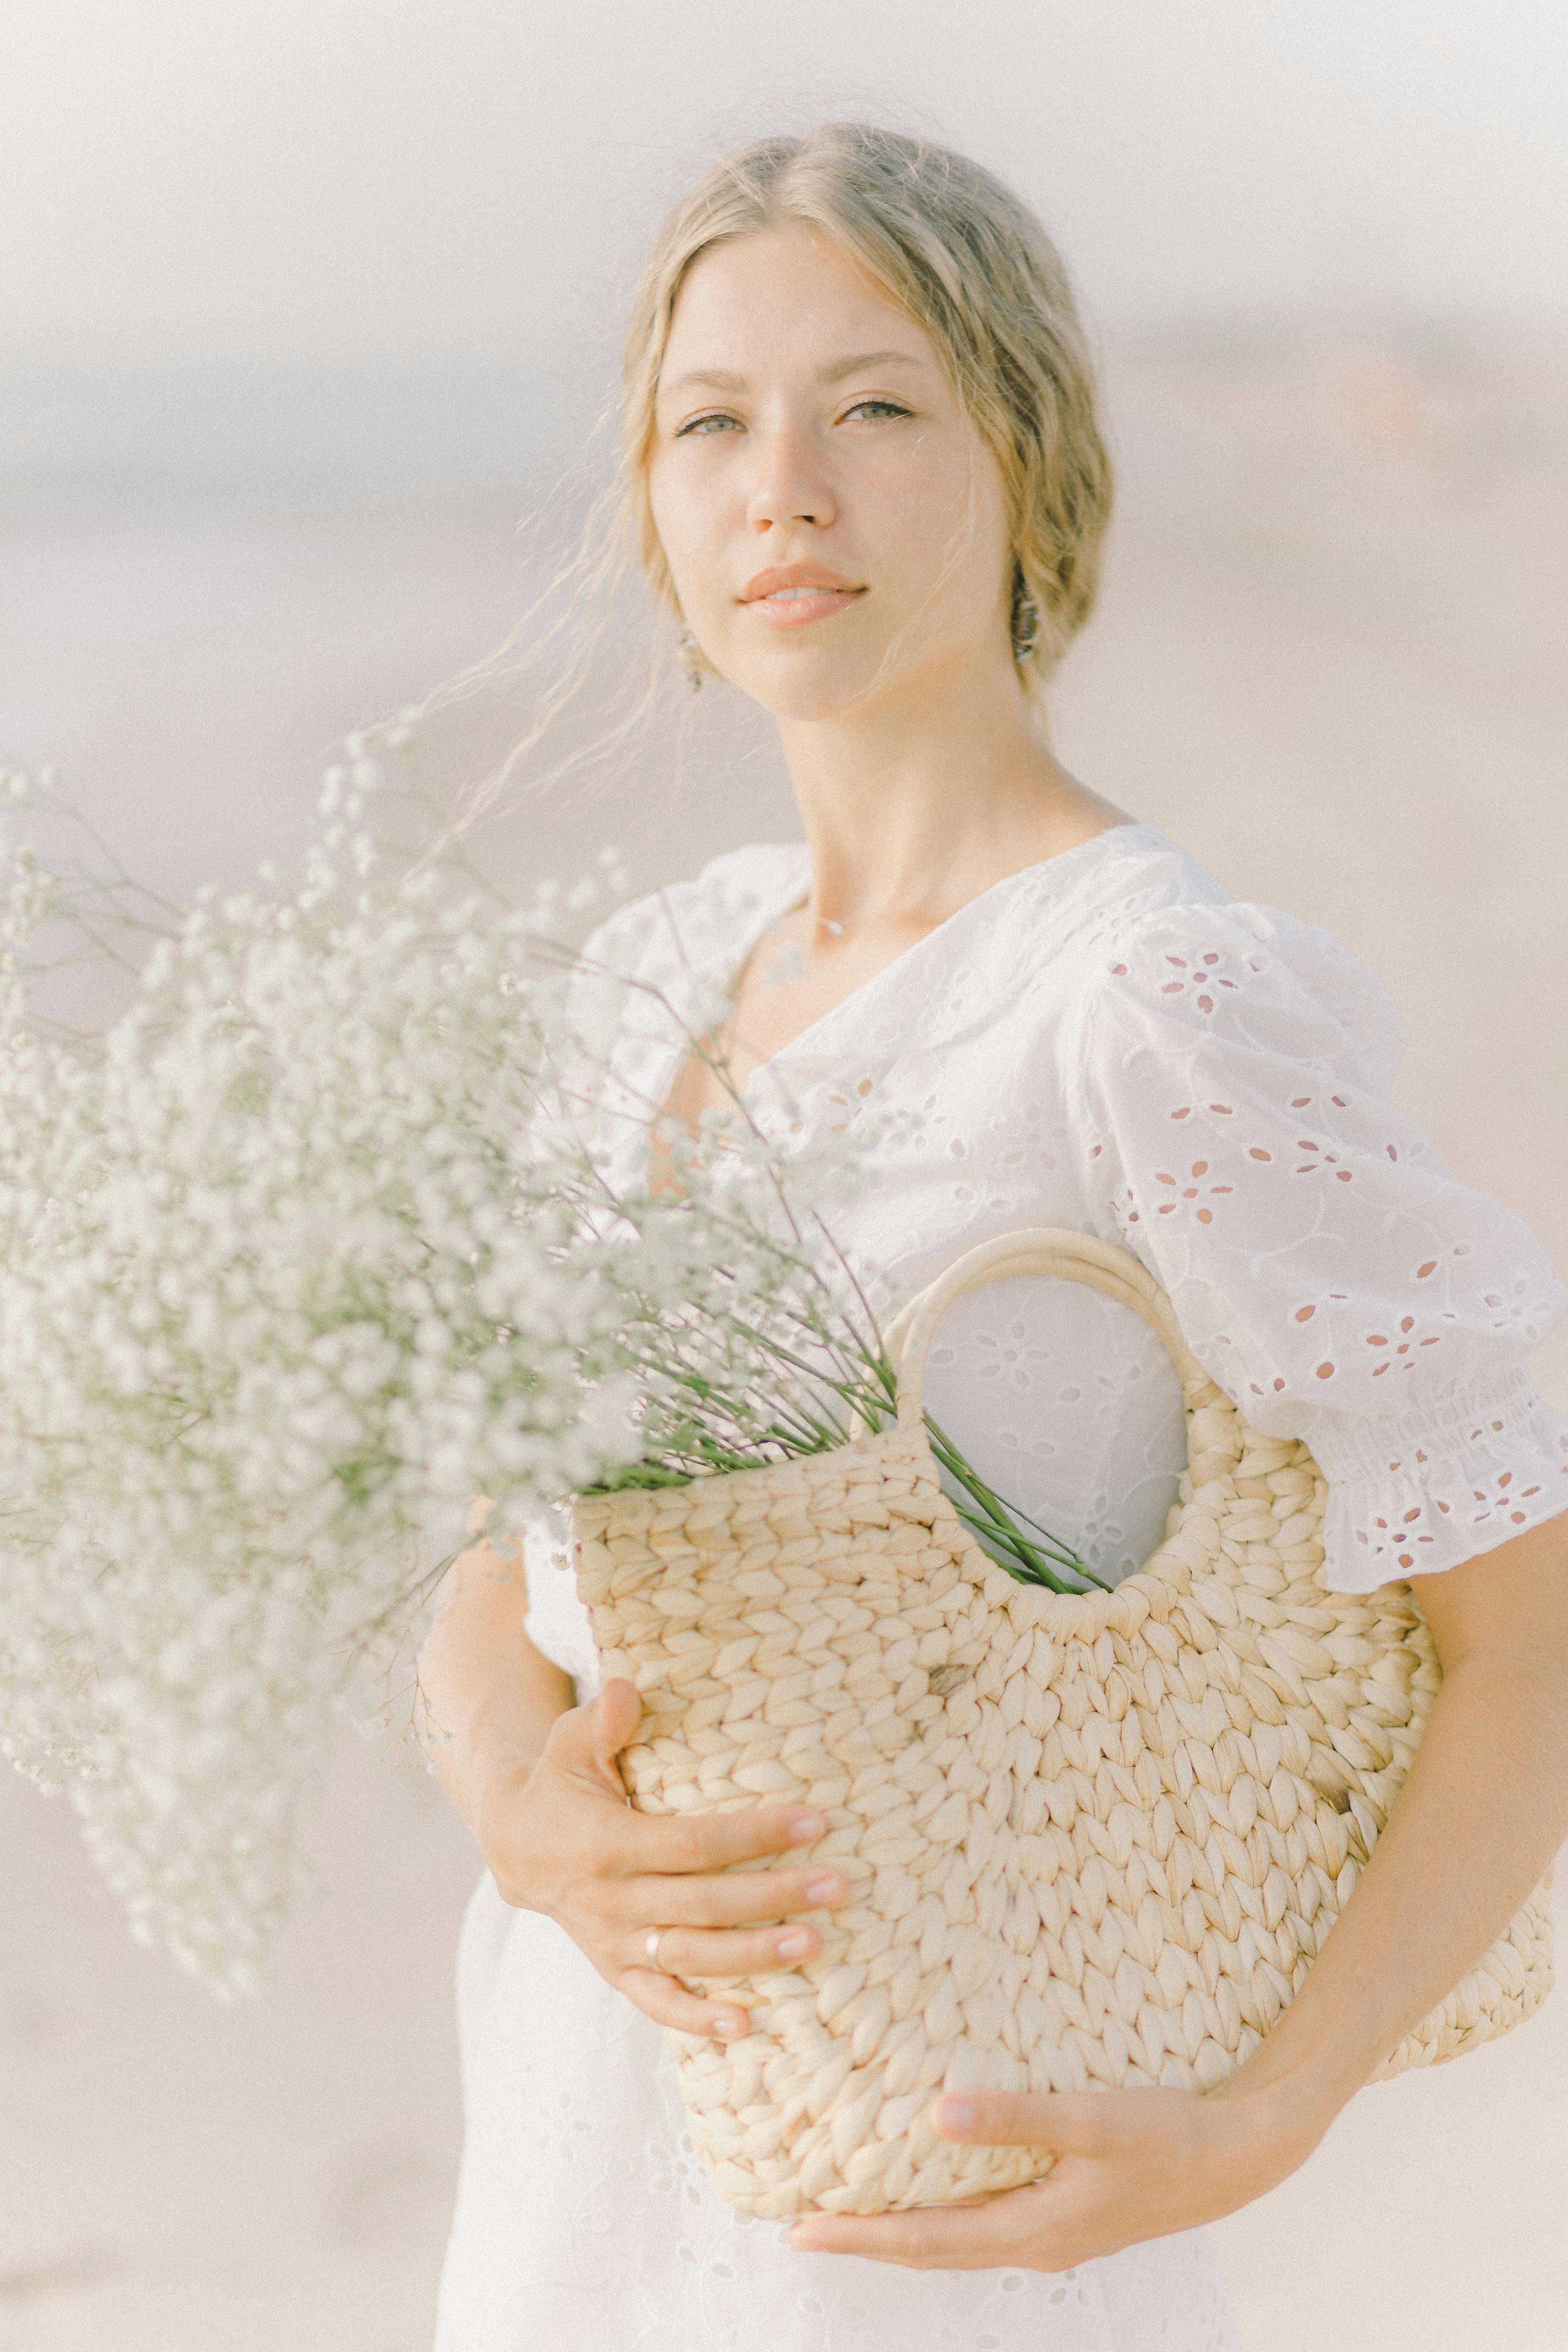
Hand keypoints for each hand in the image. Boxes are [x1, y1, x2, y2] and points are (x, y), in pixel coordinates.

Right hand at [473, 1674, 850, 2038]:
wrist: (516, 1845)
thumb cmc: (559, 1782)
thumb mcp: (569, 1744)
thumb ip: (601, 1720)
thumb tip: (625, 1689)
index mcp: (607, 1844)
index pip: (694, 1843)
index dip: (752, 1835)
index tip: (811, 1823)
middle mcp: (612, 1901)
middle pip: (705, 1904)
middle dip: (774, 1896)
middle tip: (837, 1886)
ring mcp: (614, 1942)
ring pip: (691, 1957)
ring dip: (753, 1956)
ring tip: (813, 1944)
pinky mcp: (615, 1969)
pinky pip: (657, 2002)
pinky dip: (696, 2019)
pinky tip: (746, 2024)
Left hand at [788, 2080, 1319, 2269]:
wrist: (1236, 2159)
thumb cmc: (1167, 2136)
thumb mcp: (1089, 2120)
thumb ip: (1014, 2117)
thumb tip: (935, 2115)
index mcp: (1033, 2230)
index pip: (925, 2240)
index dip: (861, 2235)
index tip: (802, 2228)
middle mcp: (1035, 2242)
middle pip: (933, 2249)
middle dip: (868, 2238)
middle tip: (806, 2224)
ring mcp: (1052, 2233)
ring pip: (958, 2239)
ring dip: (905, 2229)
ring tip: (854, 2210)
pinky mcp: (1067, 2214)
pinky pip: (985, 2221)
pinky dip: (946, 2213)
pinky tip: (933, 2185)